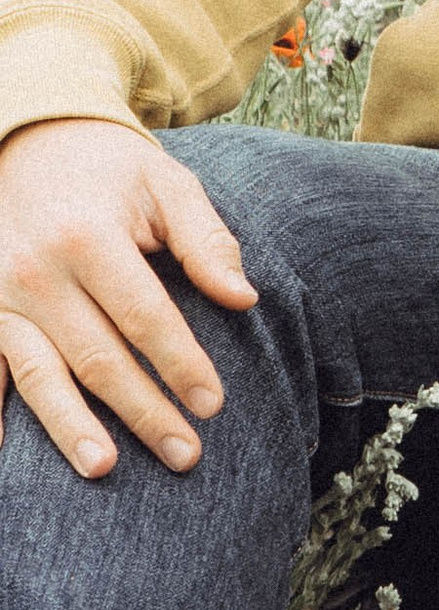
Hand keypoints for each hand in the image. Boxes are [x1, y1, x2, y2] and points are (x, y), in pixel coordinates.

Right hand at [0, 118, 255, 478]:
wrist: (29, 140)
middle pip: (97, 357)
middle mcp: (35, 270)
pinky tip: (12, 455)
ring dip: (72, 428)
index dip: (181, 363)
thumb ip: (207, 241)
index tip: (214, 404)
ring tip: (105, 469)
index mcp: (88, 236)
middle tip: (185, 454)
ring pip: (39, 376)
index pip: (143, 316)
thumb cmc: (111, 170)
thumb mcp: (166, 185)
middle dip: (143, 411)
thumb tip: (244, 299)